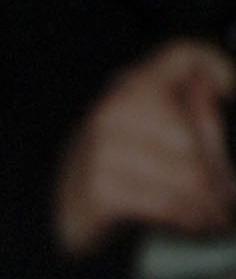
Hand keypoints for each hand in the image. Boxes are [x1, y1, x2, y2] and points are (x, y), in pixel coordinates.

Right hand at [53, 40, 235, 255]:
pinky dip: (189, 219)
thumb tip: (219, 88)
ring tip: (219, 217)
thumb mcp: (154, 134)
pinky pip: (166, 203)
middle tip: (227, 196)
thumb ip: (195, 114)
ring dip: (210, 202)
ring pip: (188, 175)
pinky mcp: (101, 189)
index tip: (233, 91)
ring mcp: (104, 148)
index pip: (183, 54)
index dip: (219, 66)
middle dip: (218, 171)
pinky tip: (195, 224)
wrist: (60, 215)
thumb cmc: (119, 170)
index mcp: (132, 85)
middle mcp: (116, 108)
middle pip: (196, 133)